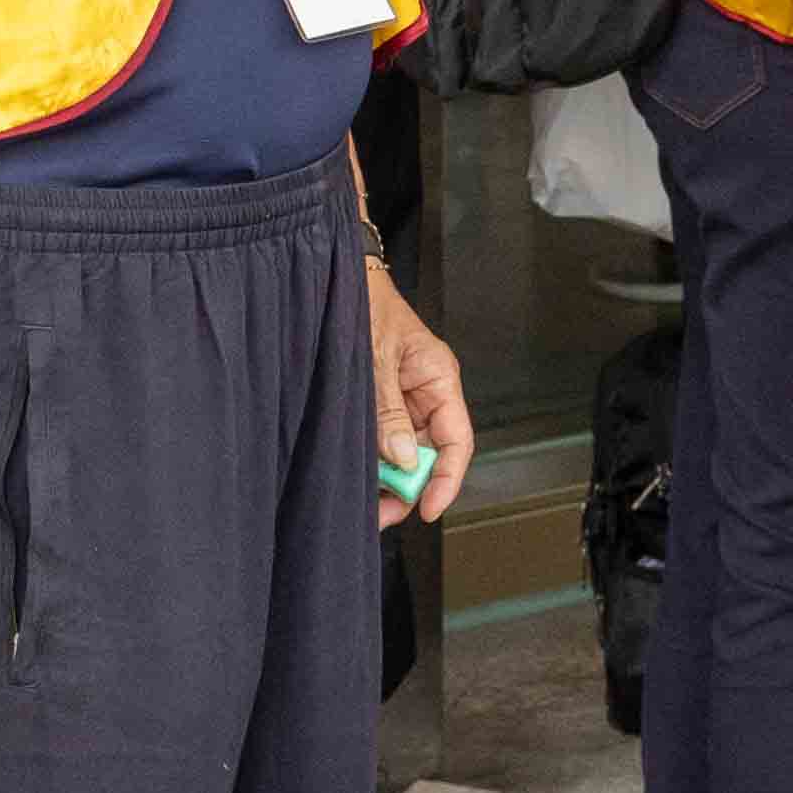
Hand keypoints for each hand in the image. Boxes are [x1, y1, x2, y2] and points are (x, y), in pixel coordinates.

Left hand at [364, 253, 474, 523]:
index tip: (427, 508)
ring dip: (388, 477)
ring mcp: (403, 400)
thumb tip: (401, 457)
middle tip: (380, 513)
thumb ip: (388, 409)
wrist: (335, 279)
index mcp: (438, 377)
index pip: (456, 440)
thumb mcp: (375, 357)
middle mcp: (425, 393)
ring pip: (405, 452)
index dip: (446, 479)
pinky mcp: (380, 403)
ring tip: (363, 498)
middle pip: (430, 454)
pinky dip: (373, 461)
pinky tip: (357, 473)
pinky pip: (383, 440)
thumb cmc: (365, 303)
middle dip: (409, 487)